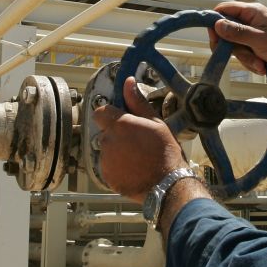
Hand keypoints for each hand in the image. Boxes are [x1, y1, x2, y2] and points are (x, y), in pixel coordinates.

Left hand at [91, 76, 188, 203]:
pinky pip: (108, 166)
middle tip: (136, 142)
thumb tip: (127, 81)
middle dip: (116, 134)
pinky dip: (117, 167)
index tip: (123, 121)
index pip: (100, 112)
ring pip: (106, 149)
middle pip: (105, 132)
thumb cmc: (165, 152)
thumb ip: (137, 102)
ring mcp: (105, 160)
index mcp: (119, 125)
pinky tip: (134, 169)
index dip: (110, 115)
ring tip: (137, 158)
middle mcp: (108, 141)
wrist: (166, 185)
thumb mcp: (155, 123)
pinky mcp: (106, 176)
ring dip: (117, 151)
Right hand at [211, 1, 266, 77]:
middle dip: (234, 48)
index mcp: (252, 12)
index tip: (214, 38)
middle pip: (227, 32)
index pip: (225, 9)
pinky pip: (244, 55)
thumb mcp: (259, 39)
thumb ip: (237, 32)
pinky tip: (263, 66)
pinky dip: (251, 62)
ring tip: (260, 63)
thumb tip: (217, 25)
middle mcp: (252, 21)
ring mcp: (254, 34)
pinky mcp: (256, 46)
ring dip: (246, 58)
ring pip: (236, 46)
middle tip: (243, 55)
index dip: (216, 22)